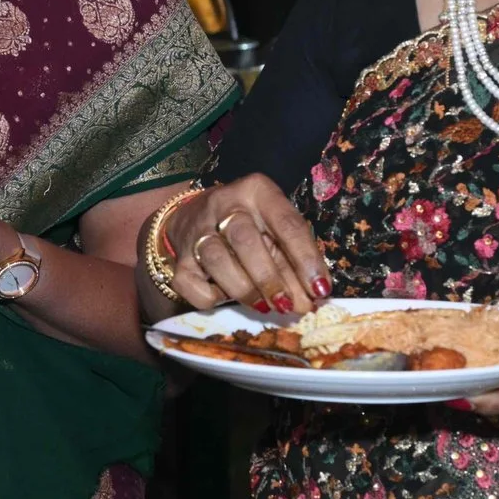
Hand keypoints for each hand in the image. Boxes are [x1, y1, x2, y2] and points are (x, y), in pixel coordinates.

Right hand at [158, 174, 329, 314]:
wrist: (195, 217)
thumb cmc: (250, 225)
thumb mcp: (276, 232)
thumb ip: (293, 264)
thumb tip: (309, 302)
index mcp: (258, 192)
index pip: (286, 223)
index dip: (306, 259)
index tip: (320, 289)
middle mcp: (224, 204)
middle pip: (244, 239)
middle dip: (269, 278)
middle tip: (287, 305)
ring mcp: (197, 230)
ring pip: (216, 260)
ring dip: (244, 290)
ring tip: (263, 306)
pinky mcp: (179, 258)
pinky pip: (190, 283)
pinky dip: (209, 297)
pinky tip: (225, 298)